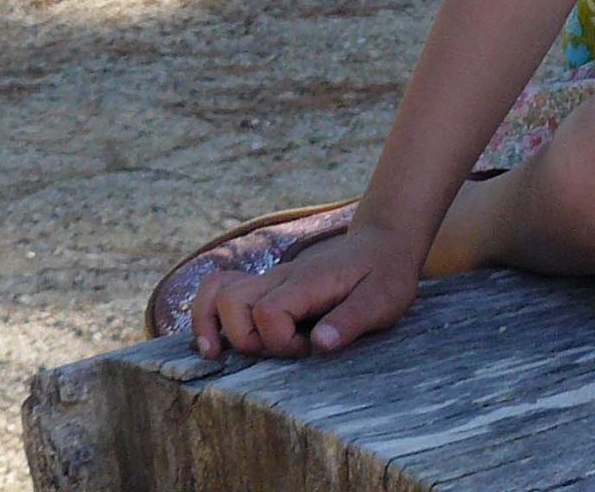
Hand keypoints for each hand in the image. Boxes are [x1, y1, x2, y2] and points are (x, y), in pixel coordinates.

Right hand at [190, 221, 422, 359]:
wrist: (383, 242)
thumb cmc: (385, 273)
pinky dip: (210, 313)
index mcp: (306, 282)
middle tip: (278, 351)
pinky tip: (217, 337)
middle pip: (230, 301)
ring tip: (215, 352)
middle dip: (243, 338)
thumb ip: (351, 320)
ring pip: (217, 292)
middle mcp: (280, 278)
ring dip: (209, 323)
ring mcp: (270, 280)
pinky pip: (223, 290)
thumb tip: (320, 344)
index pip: (268, 312)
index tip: (309, 347)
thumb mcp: (382, 300)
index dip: (280, 341)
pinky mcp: (267, 287)